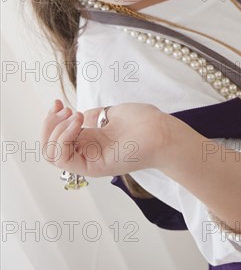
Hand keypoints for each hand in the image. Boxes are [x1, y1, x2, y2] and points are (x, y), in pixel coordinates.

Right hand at [41, 99, 167, 176]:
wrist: (161, 132)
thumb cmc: (144, 121)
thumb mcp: (111, 114)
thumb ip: (93, 116)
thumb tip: (76, 114)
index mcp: (90, 140)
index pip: (57, 137)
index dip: (52, 119)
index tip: (58, 102)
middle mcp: (86, 152)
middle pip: (49, 147)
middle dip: (49, 124)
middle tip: (63, 108)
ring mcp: (89, 160)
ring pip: (52, 154)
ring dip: (56, 131)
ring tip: (74, 116)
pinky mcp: (93, 167)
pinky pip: (64, 159)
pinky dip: (63, 138)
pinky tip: (78, 123)